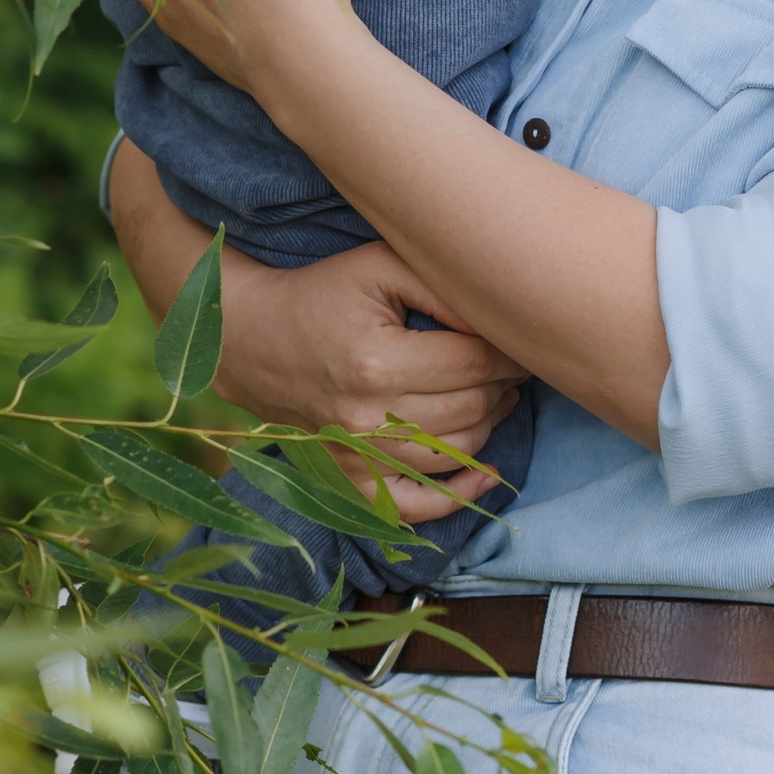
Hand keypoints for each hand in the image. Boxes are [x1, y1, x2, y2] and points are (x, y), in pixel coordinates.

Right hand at [107, 142, 523, 523]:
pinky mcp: (349, 480)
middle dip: (505, 386)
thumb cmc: (324, 295)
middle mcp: (366, 419)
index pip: (474, 364)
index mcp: (375, 362)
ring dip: (490, 425)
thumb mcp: (379, 267)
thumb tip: (500, 320)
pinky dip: (459, 496)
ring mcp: (356, 457)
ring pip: (456, 453)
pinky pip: (417, 505)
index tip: (519, 338)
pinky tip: (486, 474)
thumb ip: (442, 287)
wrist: (254, 340)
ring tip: (496, 395)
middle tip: (514, 364)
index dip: (509, 352)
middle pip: (471, 409)